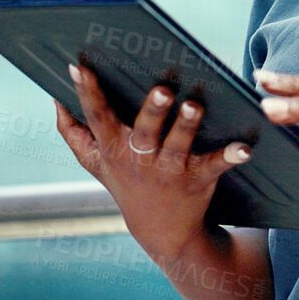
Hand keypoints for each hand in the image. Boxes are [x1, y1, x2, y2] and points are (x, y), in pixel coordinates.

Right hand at [55, 61, 253, 261]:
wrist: (162, 233)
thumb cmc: (127, 184)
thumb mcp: (95, 163)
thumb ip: (73, 133)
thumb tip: (54, 98)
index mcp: (114, 148)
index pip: (96, 116)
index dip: (85, 91)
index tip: (79, 66)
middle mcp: (140, 158)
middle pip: (144, 131)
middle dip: (152, 110)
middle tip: (161, 89)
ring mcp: (170, 170)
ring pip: (178, 145)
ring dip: (187, 126)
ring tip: (194, 106)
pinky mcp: (198, 179)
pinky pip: (215, 165)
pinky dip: (230, 156)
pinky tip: (244, 148)